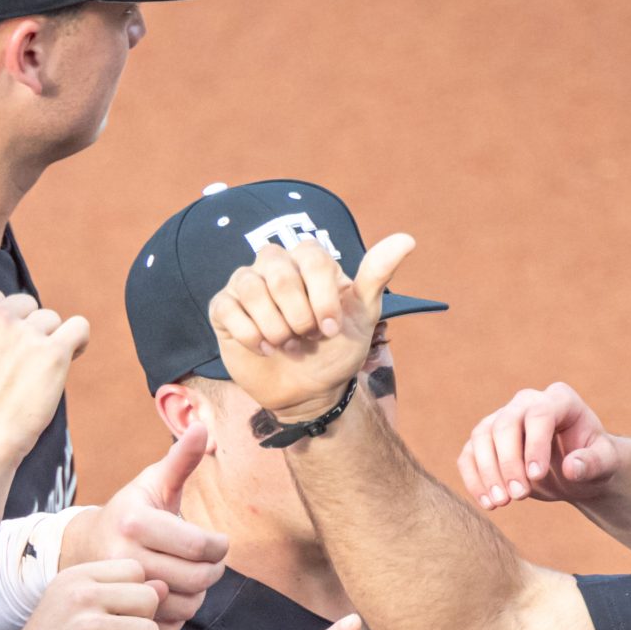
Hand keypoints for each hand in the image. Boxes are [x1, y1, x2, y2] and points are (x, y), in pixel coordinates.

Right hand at [0, 291, 88, 470]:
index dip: (8, 322)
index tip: (7, 348)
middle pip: (28, 306)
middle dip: (30, 329)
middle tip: (27, 363)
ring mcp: (26, 334)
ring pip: (52, 320)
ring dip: (52, 340)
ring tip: (44, 370)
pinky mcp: (52, 353)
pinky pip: (79, 327)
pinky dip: (79, 339)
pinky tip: (71, 356)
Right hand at [0, 559, 159, 629]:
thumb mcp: (75, 611)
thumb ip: (117, 595)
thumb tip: (164, 586)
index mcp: (75, 579)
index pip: (135, 569)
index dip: (136, 598)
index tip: (116, 619)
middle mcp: (81, 597)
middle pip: (149, 598)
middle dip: (142, 626)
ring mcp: (89, 628)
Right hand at [59, 426, 230, 629]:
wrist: (83, 550)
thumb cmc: (128, 513)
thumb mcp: (151, 483)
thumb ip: (180, 460)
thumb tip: (203, 426)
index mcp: (134, 522)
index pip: (202, 545)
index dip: (220, 545)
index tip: (216, 542)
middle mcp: (122, 558)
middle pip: (198, 579)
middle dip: (213, 570)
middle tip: (208, 562)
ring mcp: (120, 592)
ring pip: (187, 606)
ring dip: (198, 594)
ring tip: (190, 578)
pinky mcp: (121, 617)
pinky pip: (171, 628)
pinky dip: (180, 617)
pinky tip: (174, 597)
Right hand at [210, 233, 415, 421]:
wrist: (308, 390)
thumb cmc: (335, 350)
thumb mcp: (363, 315)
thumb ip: (377, 275)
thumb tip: (407, 238)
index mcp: (308, 260)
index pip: (312, 258)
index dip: (322, 297)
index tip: (331, 329)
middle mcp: (274, 264)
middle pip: (280, 274)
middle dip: (297, 316)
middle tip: (305, 338)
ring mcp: (246, 284)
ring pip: (251, 288)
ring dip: (275, 327)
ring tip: (286, 346)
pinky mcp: (224, 308)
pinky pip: (228, 309)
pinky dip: (250, 335)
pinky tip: (265, 350)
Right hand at [456, 383, 622, 509]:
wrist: (574, 471)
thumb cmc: (593, 462)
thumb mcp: (605, 464)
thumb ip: (593, 463)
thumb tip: (571, 467)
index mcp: (559, 400)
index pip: (540, 415)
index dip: (535, 444)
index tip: (536, 476)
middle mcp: (527, 403)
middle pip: (505, 424)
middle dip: (508, 462)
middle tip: (519, 496)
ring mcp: (502, 419)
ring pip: (481, 436)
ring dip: (487, 472)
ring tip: (501, 503)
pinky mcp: (485, 440)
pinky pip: (469, 454)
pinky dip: (474, 479)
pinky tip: (488, 503)